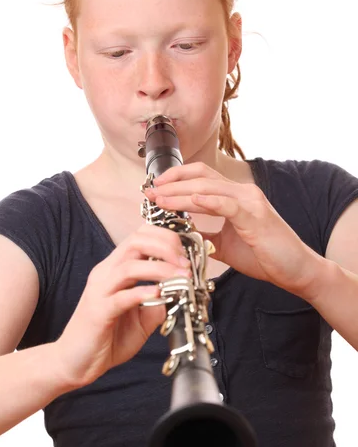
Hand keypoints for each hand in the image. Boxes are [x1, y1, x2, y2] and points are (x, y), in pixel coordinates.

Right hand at [54, 224, 191, 389]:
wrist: (76, 363)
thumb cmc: (107, 338)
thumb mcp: (142, 318)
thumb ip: (158, 302)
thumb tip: (180, 293)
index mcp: (116, 269)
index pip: (140, 236)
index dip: (166, 239)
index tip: (184, 255)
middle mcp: (106, 273)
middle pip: (136, 241)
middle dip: (166, 246)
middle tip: (185, 264)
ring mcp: (100, 291)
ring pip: (130, 266)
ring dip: (160, 268)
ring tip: (180, 278)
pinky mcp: (98, 312)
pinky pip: (121, 296)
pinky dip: (142, 292)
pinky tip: (159, 294)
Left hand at [144, 162, 320, 296]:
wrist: (296, 271)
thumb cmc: (264, 256)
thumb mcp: (225, 244)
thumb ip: (205, 234)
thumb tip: (181, 233)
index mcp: (235, 196)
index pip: (201, 178)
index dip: (176, 180)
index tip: (154, 189)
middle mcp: (243, 192)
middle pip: (200, 176)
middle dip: (171, 182)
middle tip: (150, 191)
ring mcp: (250, 201)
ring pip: (208, 187)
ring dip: (180, 192)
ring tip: (159, 198)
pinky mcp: (256, 215)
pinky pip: (226, 203)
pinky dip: (206, 200)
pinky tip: (189, 202)